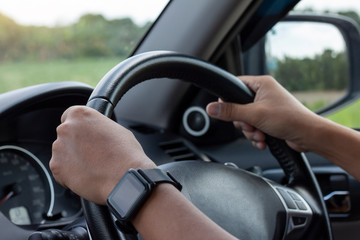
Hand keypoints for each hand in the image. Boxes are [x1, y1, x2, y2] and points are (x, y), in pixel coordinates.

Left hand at [50, 106, 155, 204]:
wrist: (123, 178)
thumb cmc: (125, 155)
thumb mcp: (117, 130)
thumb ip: (99, 127)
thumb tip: (96, 133)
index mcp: (80, 115)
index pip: (69, 116)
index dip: (78, 127)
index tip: (83, 134)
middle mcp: (66, 129)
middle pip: (66, 135)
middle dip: (76, 144)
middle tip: (92, 153)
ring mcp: (59, 148)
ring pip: (63, 153)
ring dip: (73, 159)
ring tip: (93, 167)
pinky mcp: (56, 168)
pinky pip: (60, 171)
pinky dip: (70, 175)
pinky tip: (87, 176)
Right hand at [206, 75, 321, 151]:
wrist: (309, 136)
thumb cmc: (290, 119)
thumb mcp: (254, 115)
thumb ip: (231, 111)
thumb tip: (212, 108)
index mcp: (261, 84)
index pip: (235, 86)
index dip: (228, 99)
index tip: (226, 111)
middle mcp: (264, 94)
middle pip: (238, 107)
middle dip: (243, 122)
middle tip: (251, 126)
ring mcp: (267, 107)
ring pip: (245, 120)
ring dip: (250, 132)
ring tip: (260, 135)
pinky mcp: (269, 120)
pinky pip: (254, 128)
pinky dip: (256, 136)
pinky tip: (263, 140)